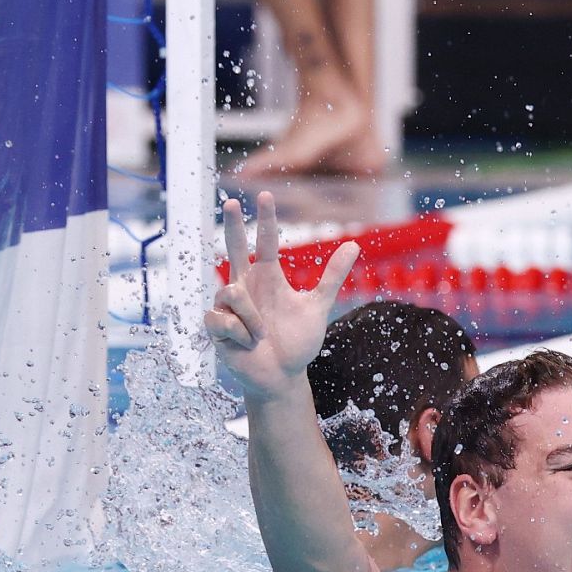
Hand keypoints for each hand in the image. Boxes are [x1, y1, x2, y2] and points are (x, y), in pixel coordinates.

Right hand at [204, 192, 358, 400]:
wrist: (282, 377)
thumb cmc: (297, 342)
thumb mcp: (317, 306)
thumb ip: (332, 276)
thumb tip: (355, 244)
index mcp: (268, 278)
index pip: (265, 242)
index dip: (265, 220)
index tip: (266, 195)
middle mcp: (246, 286)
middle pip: (234, 248)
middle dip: (232, 226)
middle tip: (231, 203)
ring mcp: (228, 305)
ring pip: (232, 292)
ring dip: (252, 318)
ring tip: (261, 335)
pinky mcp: (216, 326)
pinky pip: (224, 319)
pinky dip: (241, 334)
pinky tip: (247, 344)